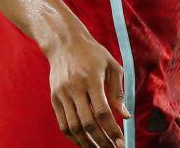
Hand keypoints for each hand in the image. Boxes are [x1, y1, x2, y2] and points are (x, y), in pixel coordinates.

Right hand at [46, 33, 129, 147]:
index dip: (112, 130)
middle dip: (101, 141)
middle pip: (88, 123)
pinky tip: (84, 142)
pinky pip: (63, 124)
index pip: (102, 112)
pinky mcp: (54, 98)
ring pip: (74, 127)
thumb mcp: (111, 65)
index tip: (121, 143)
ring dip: (87, 143)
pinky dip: (73, 137)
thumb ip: (118, 91)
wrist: (64, 42)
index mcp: (92, 79)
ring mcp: (62, 94)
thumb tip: (124, 116)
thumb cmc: (92, 53)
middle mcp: (75, 88)